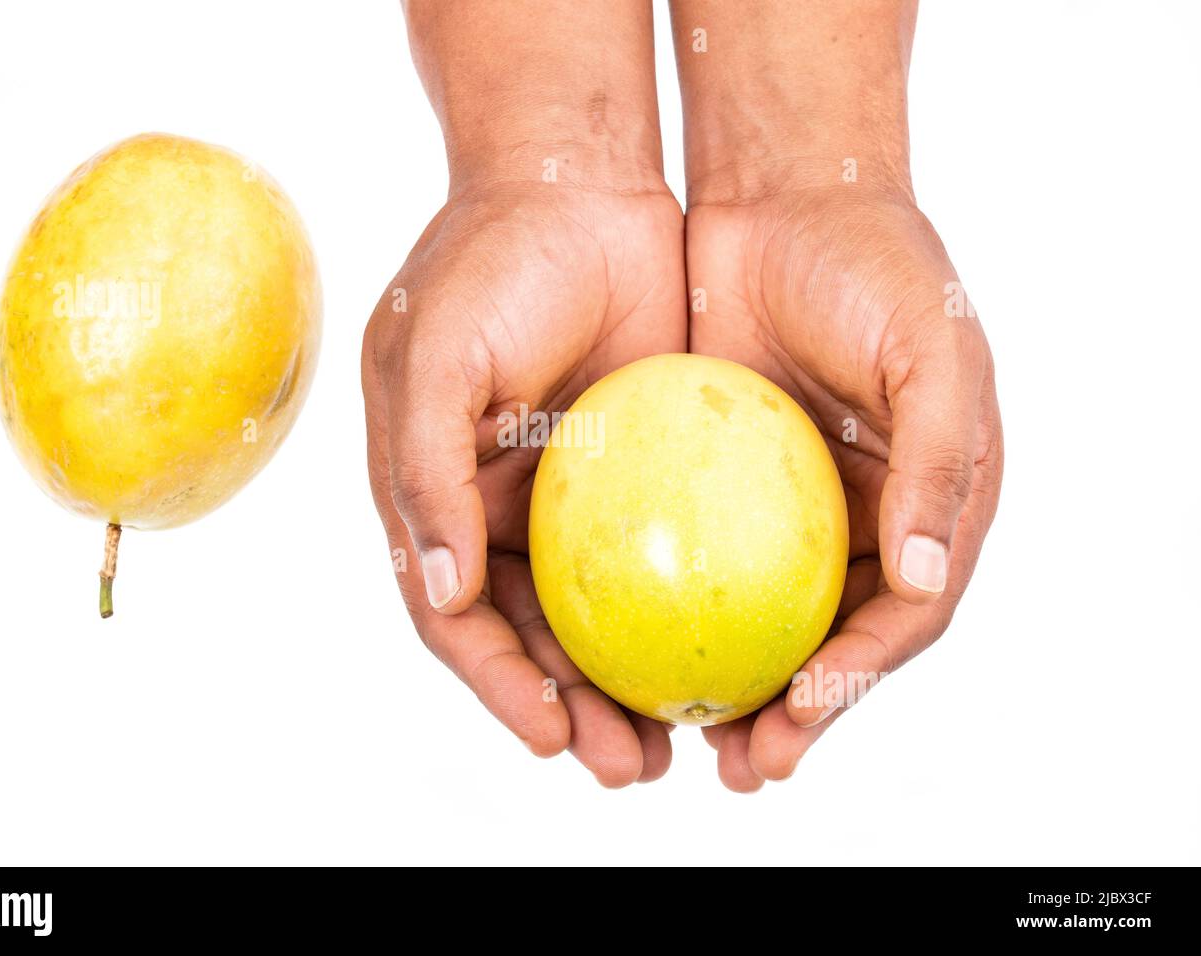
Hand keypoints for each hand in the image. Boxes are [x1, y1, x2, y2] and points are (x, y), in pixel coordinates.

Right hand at [362, 181, 686, 784]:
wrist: (577, 182)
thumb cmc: (488, 262)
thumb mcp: (435, 356)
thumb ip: (425, 474)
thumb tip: (440, 594)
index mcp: (436, 502)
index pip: (456, 619)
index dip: (498, 686)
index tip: (552, 735)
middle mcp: (501, 516)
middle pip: (535, 641)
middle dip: (575, 713)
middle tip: (630, 765)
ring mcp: (577, 501)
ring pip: (606, 617)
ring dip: (635, 684)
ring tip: (684, 741)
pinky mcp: (647, 475)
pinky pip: (671, 557)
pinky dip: (690, 612)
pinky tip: (734, 653)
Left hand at [685, 184, 1002, 789]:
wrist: (786, 195)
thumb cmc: (876, 261)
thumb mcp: (928, 348)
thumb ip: (935, 462)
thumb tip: (920, 582)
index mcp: (930, 504)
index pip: (901, 618)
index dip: (855, 683)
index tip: (795, 726)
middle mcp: (865, 518)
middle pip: (828, 640)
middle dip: (790, 714)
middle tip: (738, 764)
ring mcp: (791, 504)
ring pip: (758, 616)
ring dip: (724, 682)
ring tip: (675, 734)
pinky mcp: (722, 482)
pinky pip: (696, 557)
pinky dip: (672, 607)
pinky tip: (625, 644)